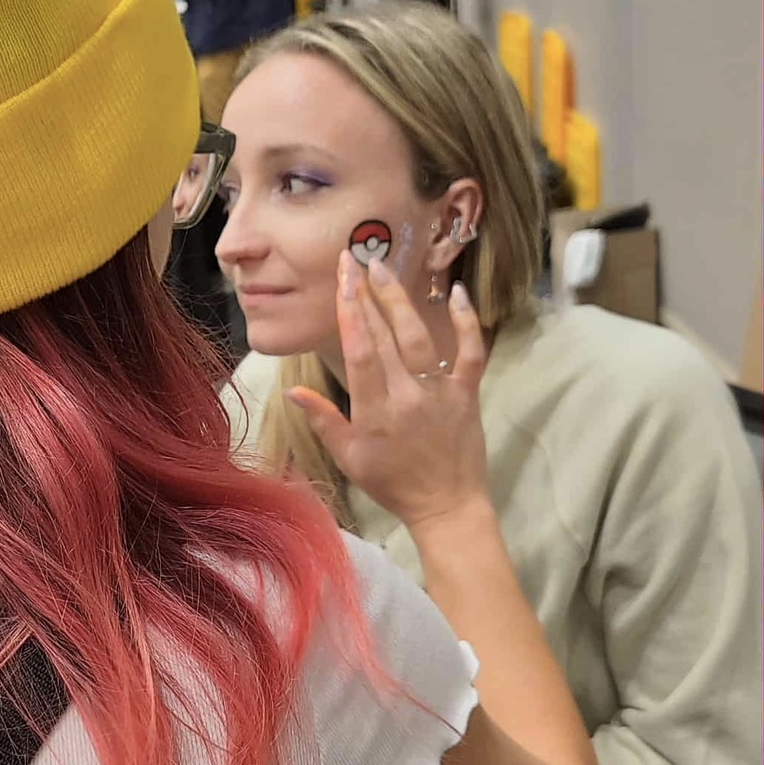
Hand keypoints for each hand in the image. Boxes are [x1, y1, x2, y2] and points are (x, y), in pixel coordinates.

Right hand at [287, 254, 489, 531]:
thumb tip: (292, 390)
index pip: (359, 351)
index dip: (350, 311)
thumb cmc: (393, 484)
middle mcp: (407, 395)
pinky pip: (470, 352)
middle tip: (357, 258)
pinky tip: (457, 292)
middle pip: (386, 335)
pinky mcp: (467, 393)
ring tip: (385, 269)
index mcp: (375, 411)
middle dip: (368, 294)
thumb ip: (324, 419)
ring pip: (420, 337)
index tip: (342, 279)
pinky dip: (466, 321)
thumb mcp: (350, 458)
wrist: (447, 506)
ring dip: (401, 300)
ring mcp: (441, 392)